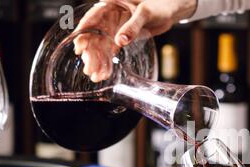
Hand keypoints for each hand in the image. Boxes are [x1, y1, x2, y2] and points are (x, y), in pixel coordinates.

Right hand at [73, 0, 196, 81]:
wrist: (169, 10)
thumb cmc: (158, 4)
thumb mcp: (145, 12)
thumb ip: (133, 26)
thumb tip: (120, 41)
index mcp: (110, 4)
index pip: (92, 18)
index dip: (84, 33)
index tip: (80, 47)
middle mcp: (109, 16)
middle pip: (95, 35)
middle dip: (91, 53)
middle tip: (89, 68)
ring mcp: (114, 27)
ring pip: (101, 45)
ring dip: (98, 60)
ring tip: (96, 75)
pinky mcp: (121, 37)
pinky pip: (111, 50)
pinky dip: (108, 61)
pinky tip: (105, 72)